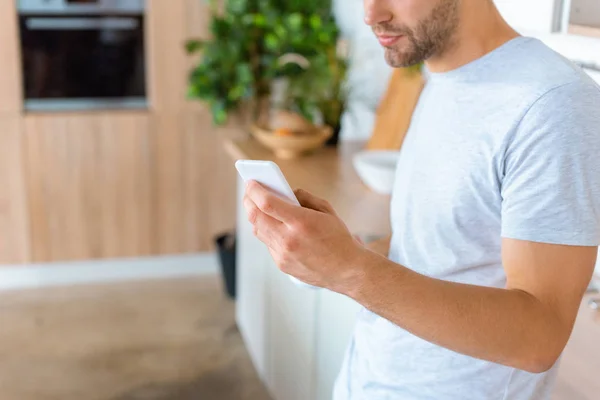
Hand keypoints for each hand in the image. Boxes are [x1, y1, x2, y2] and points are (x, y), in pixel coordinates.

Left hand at [243, 181, 366, 291]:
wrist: (347, 270)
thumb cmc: (339, 239)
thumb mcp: (326, 210)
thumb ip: (304, 198)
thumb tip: (285, 192)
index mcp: (301, 223)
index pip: (267, 203)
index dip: (255, 191)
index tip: (251, 182)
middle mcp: (289, 240)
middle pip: (256, 217)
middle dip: (249, 201)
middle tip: (249, 192)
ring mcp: (283, 255)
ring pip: (258, 230)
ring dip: (255, 216)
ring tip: (255, 206)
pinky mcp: (282, 265)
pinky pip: (267, 243)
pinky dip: (267, 231)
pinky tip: (271, 224)